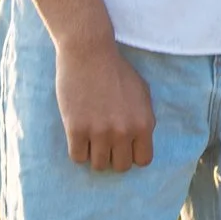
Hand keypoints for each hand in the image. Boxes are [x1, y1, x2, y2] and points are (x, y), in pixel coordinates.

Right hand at [55, 36, 156, 170]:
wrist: (89, 53)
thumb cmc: (116, 70)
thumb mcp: (142, 93)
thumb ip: (144, 119)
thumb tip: (140, 142)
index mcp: (144, 123)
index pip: (143, 160)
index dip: (132, 154)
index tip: (123, 146)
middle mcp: (124, 132)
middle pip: (121, 167)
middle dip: (113, 157)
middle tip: (105, 142)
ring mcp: (99, 132)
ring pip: (98, 166)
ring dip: (94, 155)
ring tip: (91, 139)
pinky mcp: (76, 129)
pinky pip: (78, 158)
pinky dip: (78, 150)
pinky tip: (78, 135)